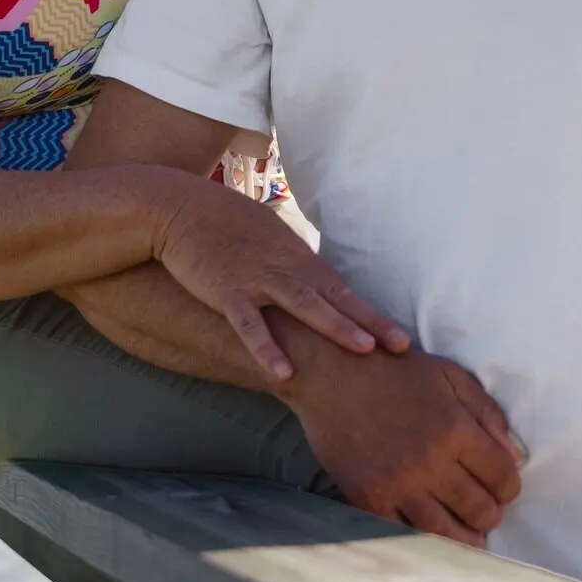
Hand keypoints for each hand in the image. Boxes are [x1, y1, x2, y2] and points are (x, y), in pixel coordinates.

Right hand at [153, 174, 410, 379]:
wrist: (179, 207)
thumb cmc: (222, 222)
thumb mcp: (266, 238)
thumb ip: (290, 263)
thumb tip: (310, 284)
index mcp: (296, 257)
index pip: (342, 290)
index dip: (372, 314)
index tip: (400, 338)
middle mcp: (285, 267)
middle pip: (334, 297)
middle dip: (369, 322)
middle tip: (402, 345)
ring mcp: (257, 279)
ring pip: (303, 305)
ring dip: (334, 326)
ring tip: (363, 349)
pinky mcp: (227, 291)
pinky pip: (250, 325)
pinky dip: (267, 348)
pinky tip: (283, 373)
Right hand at [286, 339, 524, 546]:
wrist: (331, 374)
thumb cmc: (393, 370)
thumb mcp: (447, 375)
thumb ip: (487, 412)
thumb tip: (516, 454)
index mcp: (455, 428)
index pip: (503, 478)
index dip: (510, 488)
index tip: (504, 489)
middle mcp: (430, 461)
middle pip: (480, 510)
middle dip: (491, 514)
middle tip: (486, 512)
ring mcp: (398, 484)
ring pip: (448, 533)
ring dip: (466, 538)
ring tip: (469, 534)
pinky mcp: (370, 499)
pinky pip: (407, 534)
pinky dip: (425, 541)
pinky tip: (433, 535)